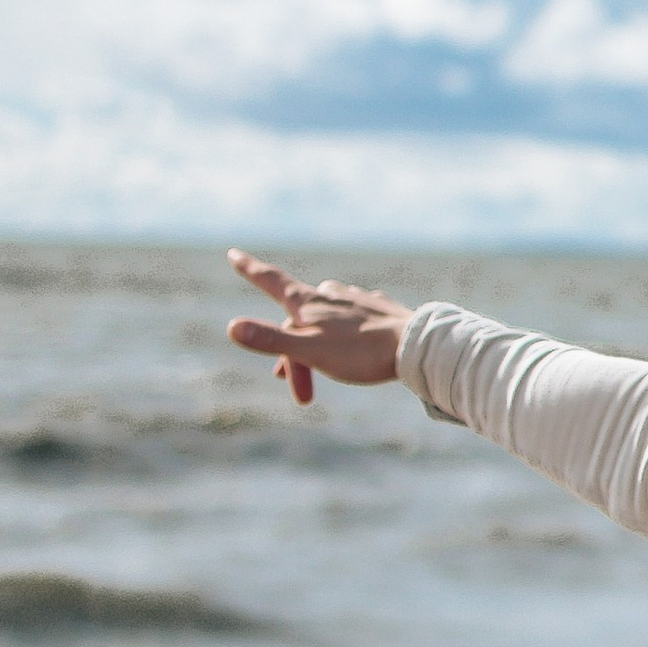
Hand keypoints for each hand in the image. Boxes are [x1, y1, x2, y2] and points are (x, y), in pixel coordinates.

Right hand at [224, 251, 412, 406]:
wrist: (415, 346)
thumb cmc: (360, 353)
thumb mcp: (309, 350)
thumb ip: (270, 341)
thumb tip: (232, 327)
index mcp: (309, 302)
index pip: (272, 281)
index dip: (251, 269)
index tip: (234, 253)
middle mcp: (331, 294)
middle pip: (298, 318)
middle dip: (290, 353)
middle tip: (298, 393)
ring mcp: (356, 300)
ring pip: (325, 316)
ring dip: (316, 342)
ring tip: (322, 366)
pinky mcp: (379, 310)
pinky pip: (353, 317)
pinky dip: (344, 333)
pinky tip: (355, 341)